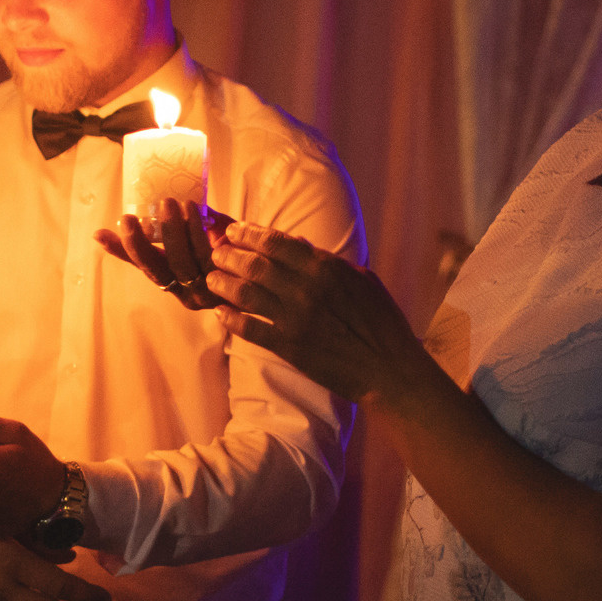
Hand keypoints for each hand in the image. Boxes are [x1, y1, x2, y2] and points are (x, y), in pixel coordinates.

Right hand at [96, 198, 222, 309]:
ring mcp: (210, 291)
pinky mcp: (231, 283)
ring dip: (172, 232)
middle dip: (142, 243)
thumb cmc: (228, 244)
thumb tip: (120, 218)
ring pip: (183, 263)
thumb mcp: (191, 237)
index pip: (143, 268)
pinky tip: (195, 208)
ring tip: (168, 202)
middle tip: (132, 215)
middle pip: (159, 270)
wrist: (272, 259)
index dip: (122, 252)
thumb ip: (163, 231)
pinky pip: (209, 255)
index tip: (102, 233)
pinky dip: (198, 231)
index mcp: (174, 283)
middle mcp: (188, 293)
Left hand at [208, 222, 430, 404]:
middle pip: (255, 265)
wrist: (389, 369)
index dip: (249, 234)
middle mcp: (307, 288)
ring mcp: (296, 318)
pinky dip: (231, 320)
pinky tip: (220, 313)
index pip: (276, 242)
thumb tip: (298, 244)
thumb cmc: (381, 323)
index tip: (234, 231)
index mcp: (325, 267)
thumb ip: (328, 262)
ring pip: (246, 294)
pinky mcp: (289, 347)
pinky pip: (250, 329)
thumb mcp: (361, 280)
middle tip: (217, 253)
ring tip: (212, 279)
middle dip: (229, 255)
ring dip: (223, 284)